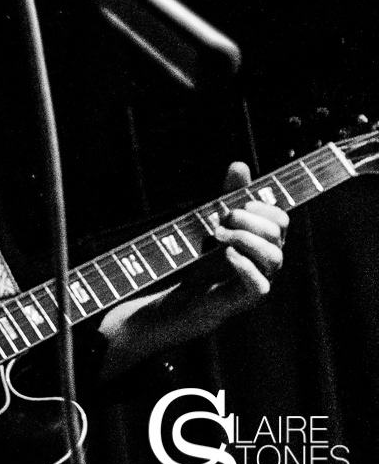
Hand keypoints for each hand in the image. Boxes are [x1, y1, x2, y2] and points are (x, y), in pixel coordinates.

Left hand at [99, 161, 288, 374]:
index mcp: (265, 240)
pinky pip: (260, 286)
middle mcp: (268, 260)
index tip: (233, 205)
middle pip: (277, 233)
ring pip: (275, 257)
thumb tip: (240, 164)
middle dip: (248, 220)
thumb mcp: (214, 220)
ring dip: (245, 239)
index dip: (260, 207)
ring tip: (218, 235)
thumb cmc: (205, 257)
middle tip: (221, 220)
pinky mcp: (245, 299)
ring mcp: (261, 280)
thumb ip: (229, 195)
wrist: (184, 294)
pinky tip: (226, 255)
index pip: (281, 218)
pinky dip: (244, 267)